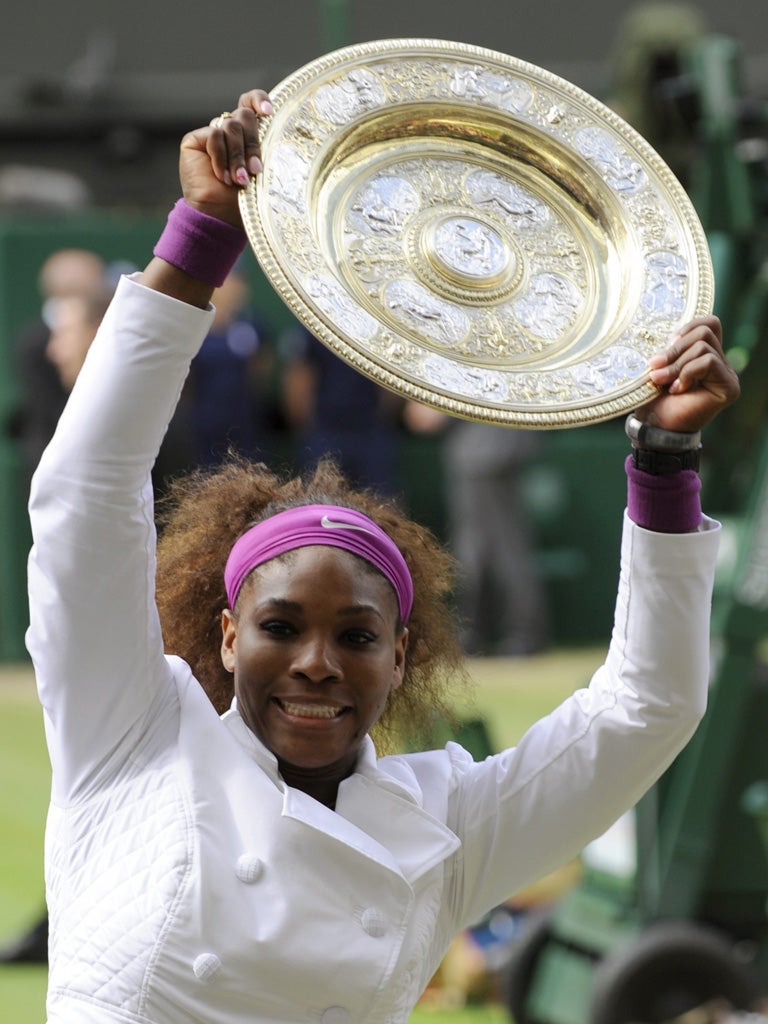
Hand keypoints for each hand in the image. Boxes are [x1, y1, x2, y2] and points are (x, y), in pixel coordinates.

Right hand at [178, 89, 272, 225]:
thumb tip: (269, 123)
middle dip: (252, 144)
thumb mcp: (260, 171)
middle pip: (245, 115)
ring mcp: (212, 133)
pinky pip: (214, 135)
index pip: (251, 103)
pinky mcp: (195, 139)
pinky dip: (221, 157)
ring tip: (239, 180)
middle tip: (255, 170)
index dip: (259, 100)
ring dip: (237, 155)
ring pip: (231, 125)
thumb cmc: (244, 199)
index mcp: (248, 134)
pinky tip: (223, 177)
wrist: (219, 217)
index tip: (269, 112)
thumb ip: (263, 146)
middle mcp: (230, 130)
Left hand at [638, 315, 739, 431]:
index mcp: (706, 355)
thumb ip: (671, 348)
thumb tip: (672, 334)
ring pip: (703, 347)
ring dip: (677, 364)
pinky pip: (708, 362)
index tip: (666, 343)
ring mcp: (726, 375)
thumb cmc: (655, 399)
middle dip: (675, 348)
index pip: (709, 324)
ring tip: (663, 381)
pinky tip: (677, 389)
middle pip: (705, 332)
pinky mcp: (729, 387)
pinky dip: (687, 373)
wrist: (655, 427)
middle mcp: (720, 364)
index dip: (687, 327)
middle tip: (655, 366)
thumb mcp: (660, 367)